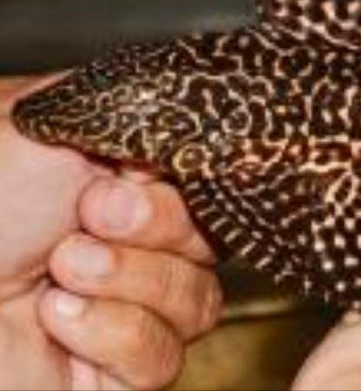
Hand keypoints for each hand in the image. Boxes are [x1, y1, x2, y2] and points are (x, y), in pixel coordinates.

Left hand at [0, 76, 221, 389]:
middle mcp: (138, 241)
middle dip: (152, 232)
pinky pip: (161, 356)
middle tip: (85, 220)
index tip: (122, 181)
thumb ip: (129, 102)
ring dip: (126, 285)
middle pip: (211, 242)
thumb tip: (188, 103)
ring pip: (197, 301)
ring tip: (58, 274)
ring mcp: (132, 306)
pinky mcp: (120, 369)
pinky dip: (110, 335)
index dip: (180, 189)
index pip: (206, 186)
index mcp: (128, 181)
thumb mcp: (44, 122)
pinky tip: (56, 318)